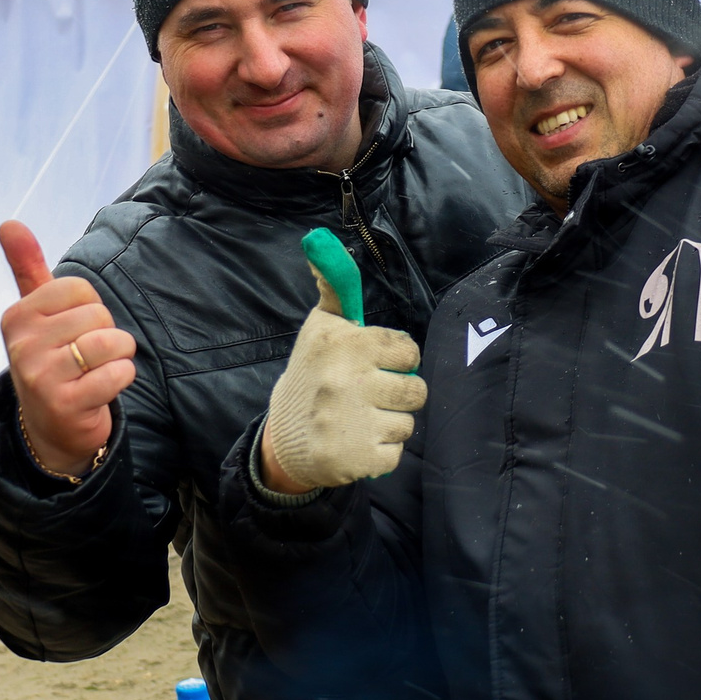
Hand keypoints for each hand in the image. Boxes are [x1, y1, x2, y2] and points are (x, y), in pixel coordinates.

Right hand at [0, 220, 133, 477]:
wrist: (51, 428)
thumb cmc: (53, 360)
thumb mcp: (37, 314)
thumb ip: (27, 267)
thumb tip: (8, 222)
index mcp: (17, 317)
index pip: (79, 288)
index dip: (90, 309)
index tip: (73, 332)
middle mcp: (22, 345)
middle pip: (99, 315)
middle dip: (106, 334)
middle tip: (85, 358)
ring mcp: (41, 377)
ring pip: (111, 342)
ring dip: (118, 357)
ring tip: (97, 372)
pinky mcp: (65, 405)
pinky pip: (118, 374)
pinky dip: (122, 379)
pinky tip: (102, 389)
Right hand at [257, 257, 423, 494]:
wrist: (283, 439)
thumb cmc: (312, 376)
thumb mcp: (321, 328)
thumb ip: (335, 288)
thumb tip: (319, 240)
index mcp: (345, 345)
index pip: (408, 351)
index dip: (396, 360)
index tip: (375, 365)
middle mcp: (348, 381)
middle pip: (417, 390)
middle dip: (398, 394)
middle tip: (370, 396)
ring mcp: (353, 423)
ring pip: (408, 423)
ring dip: (389, 423)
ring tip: (360, 420)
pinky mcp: (358, 459)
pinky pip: (397, 453)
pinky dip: (380, 452)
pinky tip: (356, 443)